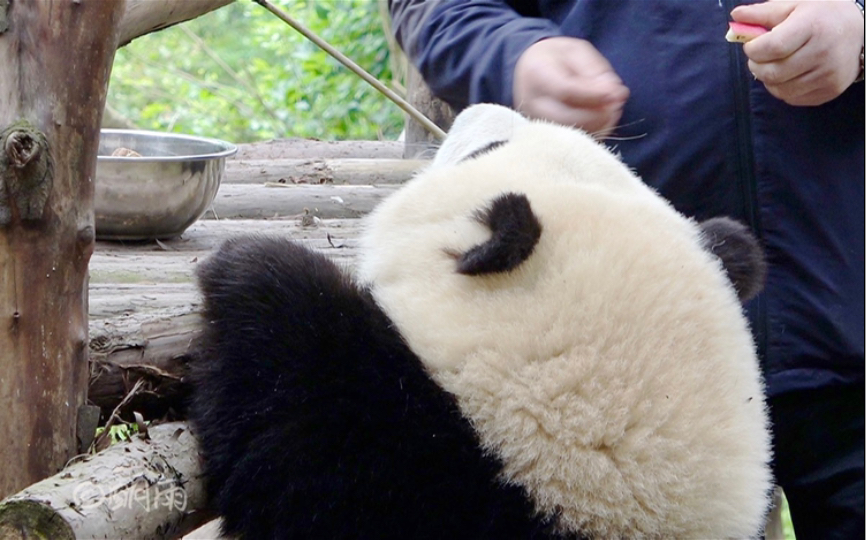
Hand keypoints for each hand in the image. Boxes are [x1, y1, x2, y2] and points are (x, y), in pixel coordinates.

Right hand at [512, 37, 629, 135]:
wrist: (531, 69)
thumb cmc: (556, 58)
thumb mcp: (577, 51)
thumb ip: (595, 70)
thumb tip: (615, 94)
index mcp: (536, 73)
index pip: (565, 90)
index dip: (595, 94)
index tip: (617, 92)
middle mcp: (531, 102)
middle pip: (567, 119)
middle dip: (599, 114)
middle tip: (617, 102)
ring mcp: (536, 122)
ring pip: (572, 135)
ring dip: (600, 124)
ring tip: (613, 107)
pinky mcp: (545, 136)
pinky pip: (574, 142)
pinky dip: (594, 132)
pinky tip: (604, 118)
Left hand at [732, 0, 864, 105]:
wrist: (861, 30)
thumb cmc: (822, 15)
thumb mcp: (794, 5)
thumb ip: (763, 13)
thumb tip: (736, 16)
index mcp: (813, 26)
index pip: (773, 47)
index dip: (754, 50)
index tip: (751, 45)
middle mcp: (823, 53)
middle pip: (773, 72)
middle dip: (757, 66)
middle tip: (760, 58)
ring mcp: (828, 75)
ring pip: (780, 90)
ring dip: (769, 80)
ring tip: (775, 65)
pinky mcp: (830, 91)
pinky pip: (793, 98)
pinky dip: (783, 89)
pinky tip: (790, 75)